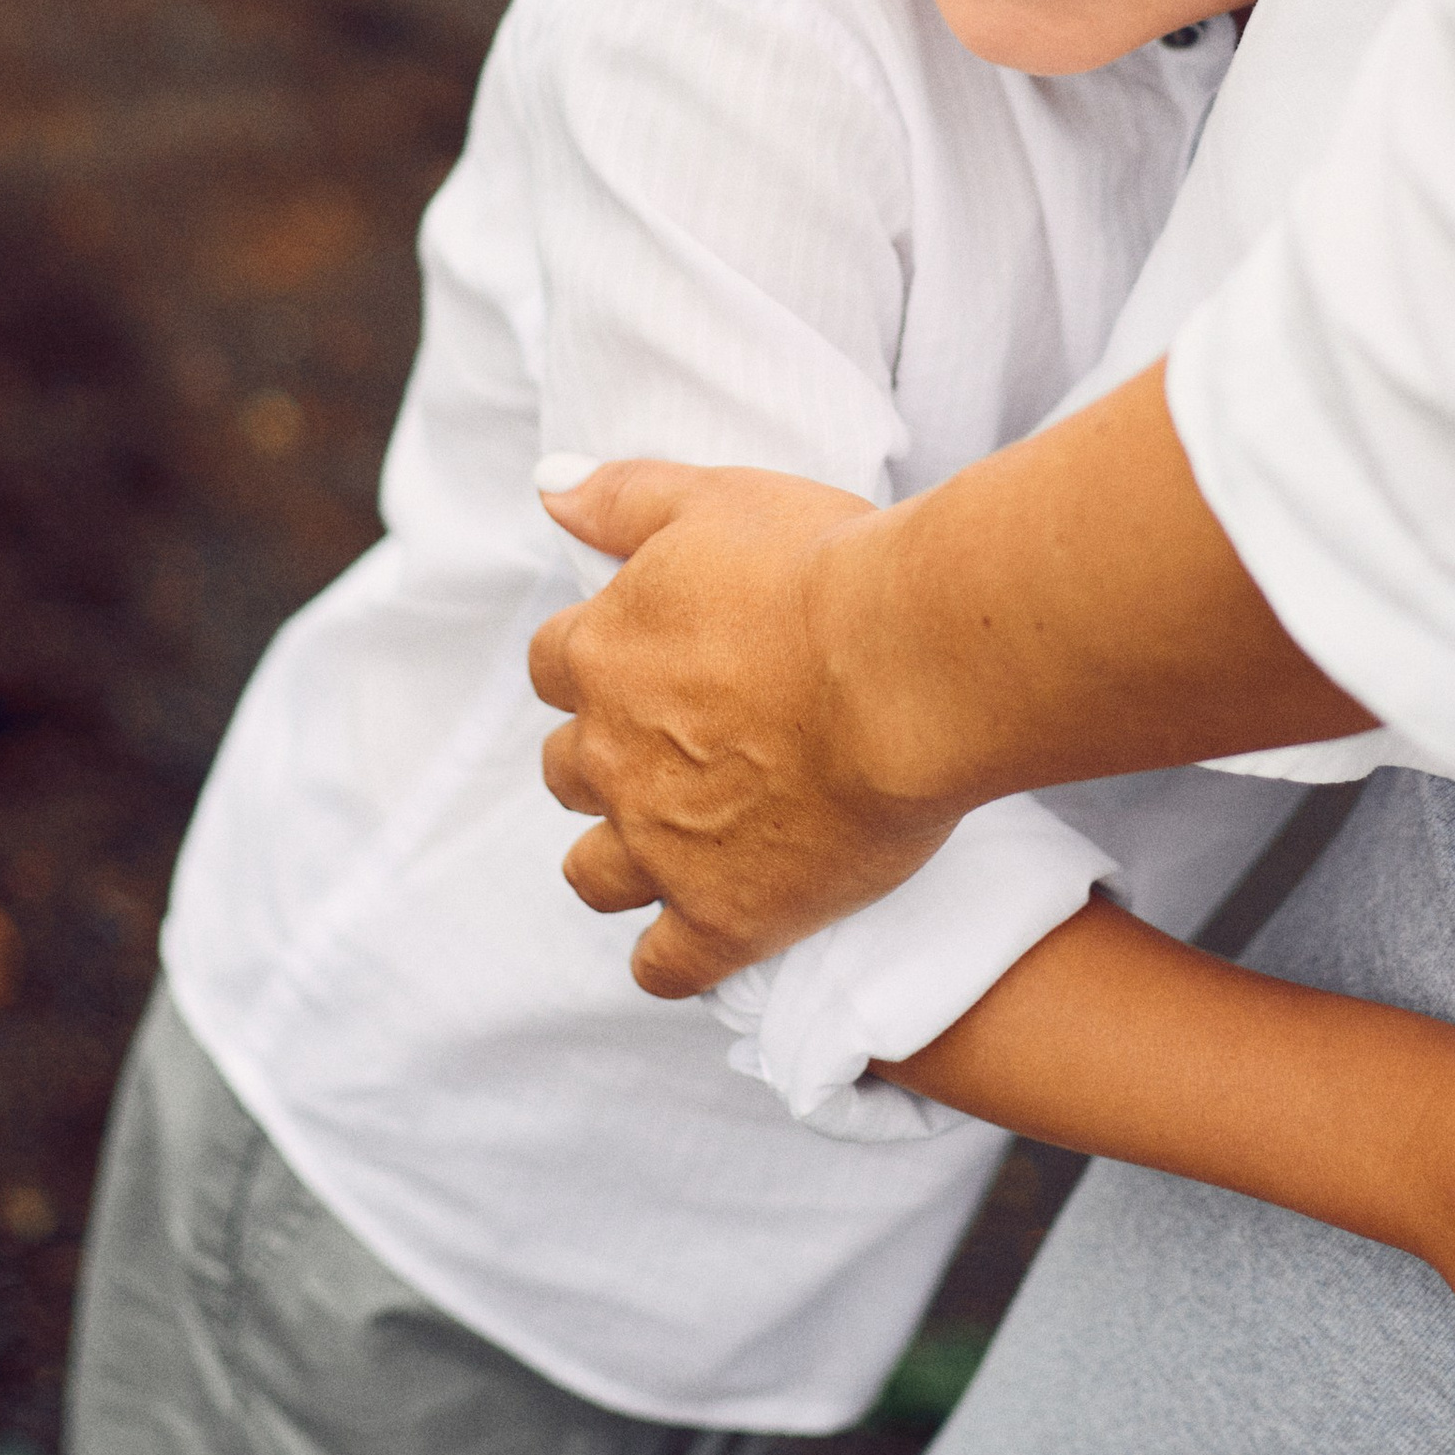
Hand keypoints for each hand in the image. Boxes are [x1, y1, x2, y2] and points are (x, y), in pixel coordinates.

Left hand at [530, 459, 958, 996]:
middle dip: (607, 760)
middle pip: (568, 769)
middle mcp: (611, 754)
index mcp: (601, 652)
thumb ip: (622, 495)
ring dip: (620, 859)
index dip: (597, 664)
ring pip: (595, 873)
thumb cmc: (824, 567)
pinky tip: (701, 939)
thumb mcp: (715, 499)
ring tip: (673, 849)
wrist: (907, 664)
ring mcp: (661, 845)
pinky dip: (671, 957)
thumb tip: (547, 487)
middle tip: (676, 749)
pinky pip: (662, 967)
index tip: (647, 665)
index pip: (555, 665)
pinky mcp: (723, 917)